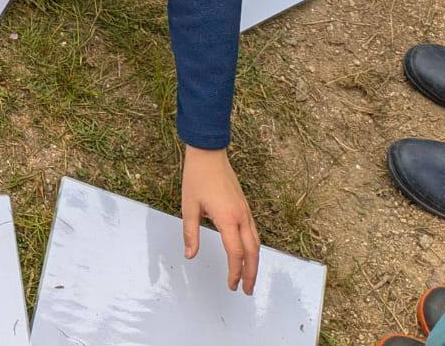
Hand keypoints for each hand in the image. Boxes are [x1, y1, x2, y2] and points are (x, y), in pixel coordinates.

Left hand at [182, 146, 259, 294]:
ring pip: (257, 243)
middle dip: (251, 274)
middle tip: (247, 290)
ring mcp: (246, 211)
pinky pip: (254, 232)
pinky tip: (248, 254)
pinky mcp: (245, 206)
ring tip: (249, 277)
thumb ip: (190, 233)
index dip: (234, 273)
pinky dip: (254, 248)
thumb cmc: (196, 177)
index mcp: (227, 218)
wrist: (208, 153)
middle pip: (253, 252)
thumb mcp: (188, 206)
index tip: (231, 286)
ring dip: (254, 262)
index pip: (236, 254)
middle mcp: (241, 216)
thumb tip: (190, 255)